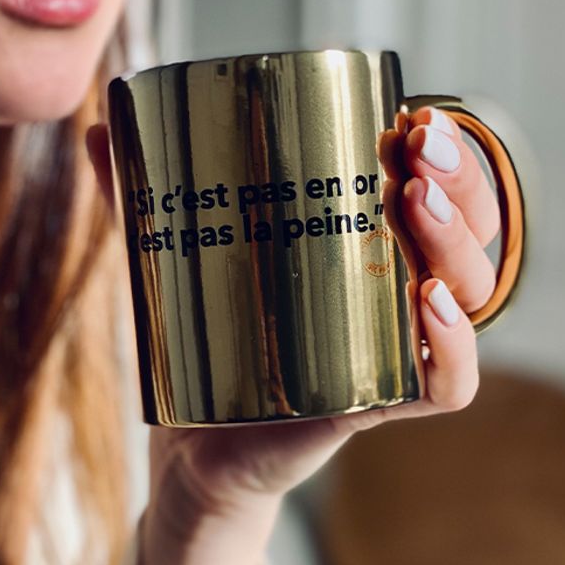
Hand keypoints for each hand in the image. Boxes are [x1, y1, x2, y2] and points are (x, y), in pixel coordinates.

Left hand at [85, 106, 498, 518]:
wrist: (189, 447)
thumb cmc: (196, 348)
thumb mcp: (168, 264)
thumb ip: (136, 200)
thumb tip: (95, 126)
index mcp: (357, 250)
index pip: (437, 196)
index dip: (449, 155)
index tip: (414, 117)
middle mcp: (389, 296)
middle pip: (466, 236)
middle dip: (460, 184)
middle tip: (418, 149)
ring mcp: (386, 351)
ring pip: (470, 298)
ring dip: (457, 245)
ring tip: (414, 204)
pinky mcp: (368, 406)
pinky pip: (444, 386)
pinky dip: (454, 349)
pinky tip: (429, 304)